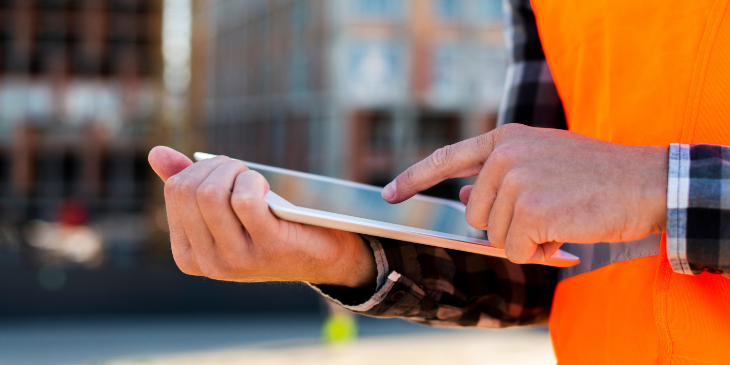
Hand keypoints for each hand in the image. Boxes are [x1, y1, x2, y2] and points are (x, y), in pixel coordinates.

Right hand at [148, 147, 375, 287]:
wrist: (321, 256)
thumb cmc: (270, 226)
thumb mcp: (226, 211)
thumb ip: (191, 187)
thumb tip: (155, 153)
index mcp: (188, 255)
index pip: (175, 191)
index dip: (200, 168)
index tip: (224, 172)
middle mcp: (207, 263)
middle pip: (190, 190)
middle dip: (216, 165)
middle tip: (240, 169)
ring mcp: (236, 259)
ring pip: (211, 193)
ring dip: (235, 170)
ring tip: (252, 176)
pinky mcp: (266, 247)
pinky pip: (244, 199)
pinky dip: (253, 180)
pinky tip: (265, 188)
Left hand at [381, 124, 667, 263]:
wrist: (646, 181)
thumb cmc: (595, 176)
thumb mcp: (542, 162)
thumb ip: (499, 175)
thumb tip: (463, 193)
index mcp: (505, 139)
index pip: (446, 158)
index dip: (414, 179)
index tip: (389, 195)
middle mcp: (505, 155)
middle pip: (475, 215)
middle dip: (506, 226)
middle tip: (547, 215)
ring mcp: (516, 181)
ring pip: (495, 237)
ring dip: (527, 240)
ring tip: (561, 220)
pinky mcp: (531, 209)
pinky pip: (516, 251)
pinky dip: (540, 253)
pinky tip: (564, 235)